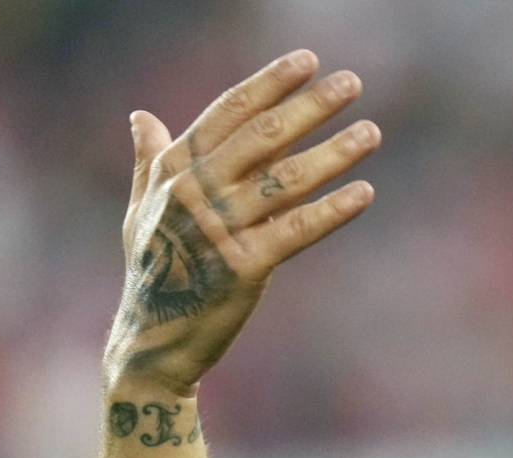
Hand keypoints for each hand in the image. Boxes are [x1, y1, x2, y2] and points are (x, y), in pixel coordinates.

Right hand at [103, 50, 378, 396]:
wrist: (152, 342)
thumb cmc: (153, 271)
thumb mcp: (142, 210)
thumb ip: (149, 161)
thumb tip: (141, 115)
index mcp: (173, 170)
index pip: (229, 113)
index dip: (270, 84)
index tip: (306, 60)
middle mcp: (193, 193)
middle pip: (263, 137)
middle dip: (310, 106)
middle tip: (352, 82)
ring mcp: (218, 230)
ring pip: (286, 181)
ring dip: (333, 153)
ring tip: (372, 133)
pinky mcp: (244, 268)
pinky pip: (296, 231)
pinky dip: (332, 212)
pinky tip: (364, 194)